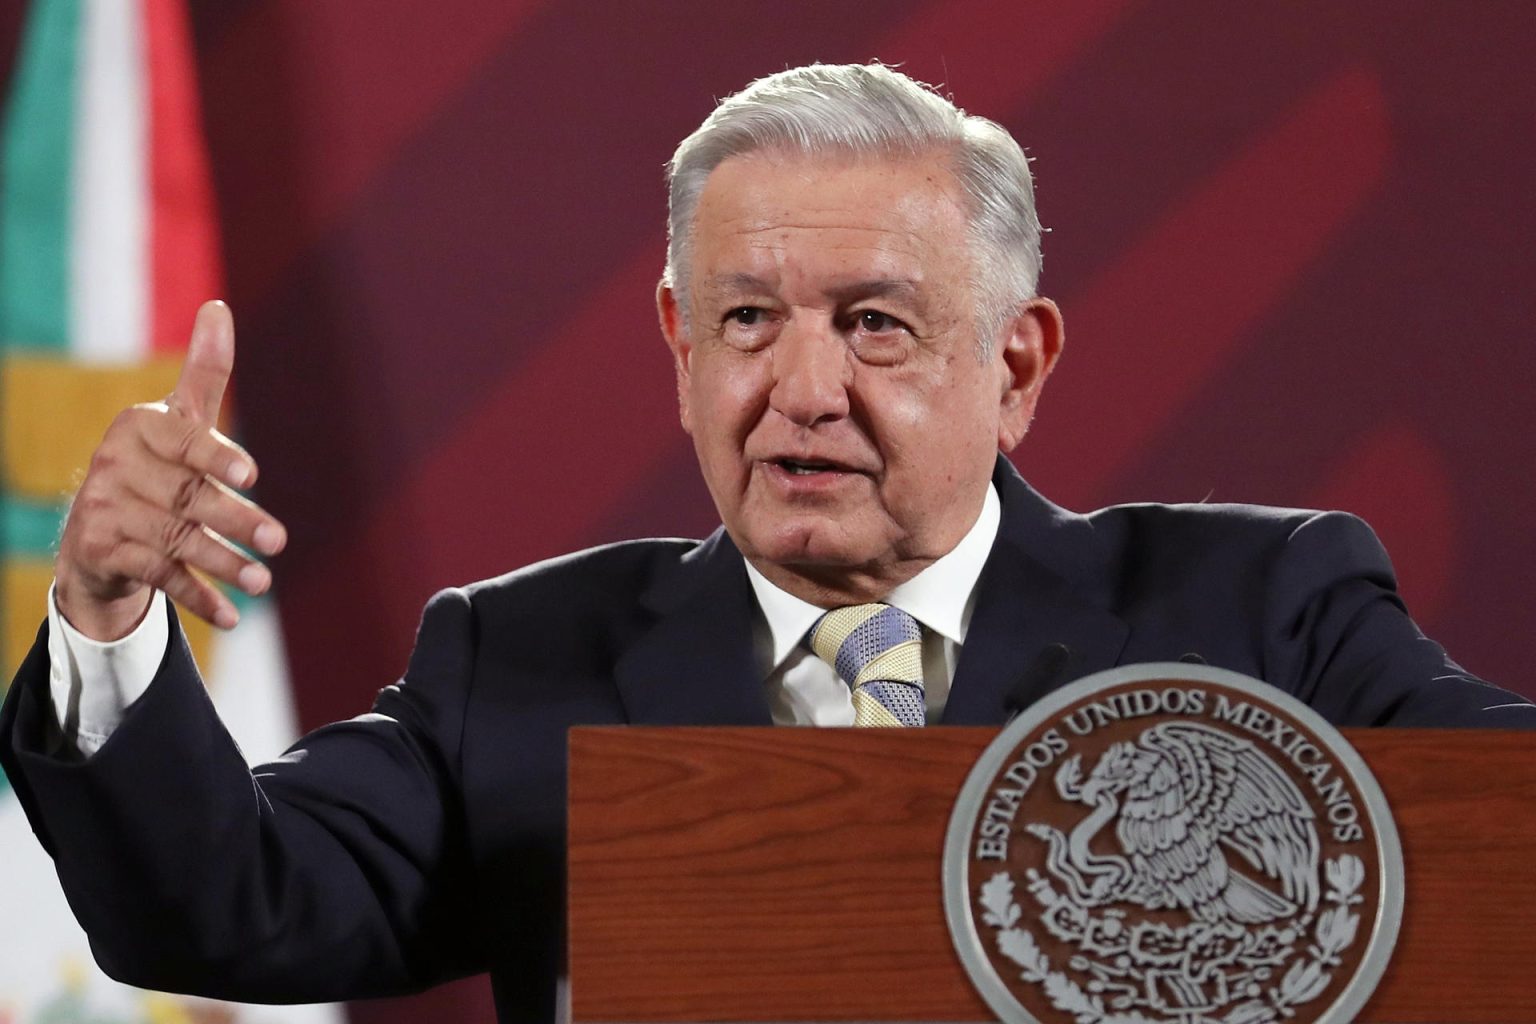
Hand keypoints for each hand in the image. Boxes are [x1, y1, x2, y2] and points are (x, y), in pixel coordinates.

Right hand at [54, 301, 286, 639]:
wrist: (97, 531)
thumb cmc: (155, 465)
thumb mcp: (178, 420)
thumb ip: (203, 372)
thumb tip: (219, 307)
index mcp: (139, 426)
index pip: (184, 441)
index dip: (216, 458)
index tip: (251, 476)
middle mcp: (116, 465)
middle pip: (188, 497)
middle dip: (235, 521)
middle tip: (277, 542)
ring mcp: (105, 510)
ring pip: (177, 540)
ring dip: (223, 565)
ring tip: (263, 582)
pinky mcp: (102, 552)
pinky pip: (158, 577)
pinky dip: (198, 598)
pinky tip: (232, 617)